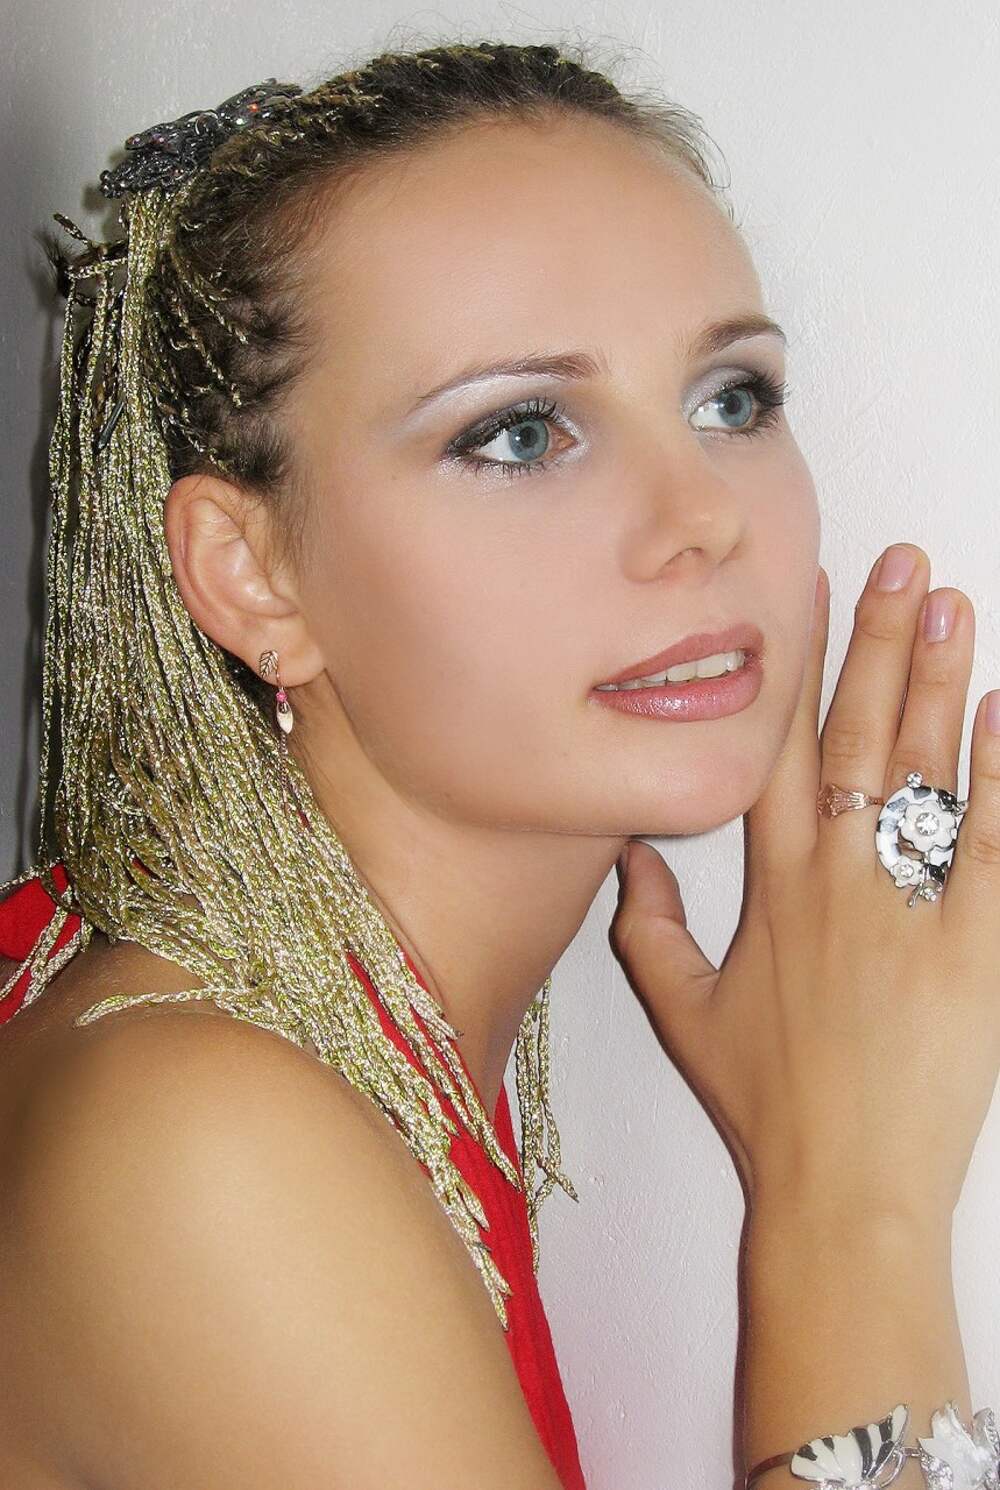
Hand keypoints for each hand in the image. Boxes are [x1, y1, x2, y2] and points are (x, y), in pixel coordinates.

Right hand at [609, 548, 999, 1225]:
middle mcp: (837, 877)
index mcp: (771, 887)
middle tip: (903, 565)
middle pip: (857, 736)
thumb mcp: (684, 1014)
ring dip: (939, 681)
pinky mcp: (978, 945)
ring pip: (923, 771)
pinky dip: (999, 775)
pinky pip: (989, 843)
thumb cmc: (768, 1104)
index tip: (805, 598)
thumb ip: (649, 928)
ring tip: (954, 604)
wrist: (847, 1186)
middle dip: (880, 641)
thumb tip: (631, 858)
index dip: (790, 667)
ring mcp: (910, 906)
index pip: (775, 749)